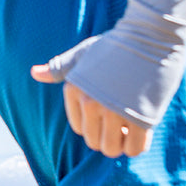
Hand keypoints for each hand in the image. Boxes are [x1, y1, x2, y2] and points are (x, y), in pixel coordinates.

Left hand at [31, 42, 152, 158]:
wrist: (150, 36)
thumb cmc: (116, 45)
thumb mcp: (83, 53)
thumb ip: (60, 68)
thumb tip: (34, 73)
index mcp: (74, 90)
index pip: (79, 129)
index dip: (95, 126)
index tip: (108, 114)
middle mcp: (90, 103)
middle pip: (94, 142)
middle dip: (108, 138)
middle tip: (122, 124)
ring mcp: (114, 111)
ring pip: (112, 149)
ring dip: (122, 144)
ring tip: (131, 127)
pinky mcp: (141, 118)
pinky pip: (135, 148)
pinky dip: (138, 146)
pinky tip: (143, 131)